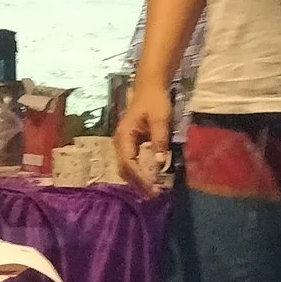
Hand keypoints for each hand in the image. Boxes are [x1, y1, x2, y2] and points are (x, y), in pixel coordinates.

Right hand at [113, 84, 175, 198]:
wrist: (150, 86)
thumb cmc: (155, 101)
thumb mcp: (160, 120)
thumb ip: (159, 141)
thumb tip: (160, 163)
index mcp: (124, 136)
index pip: (128, 163)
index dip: (140, 177)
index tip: (153, 188)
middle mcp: (120, 142)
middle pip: (124, 169)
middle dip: (138, 183)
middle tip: (154, 195)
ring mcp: (123, 143)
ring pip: (126, 167)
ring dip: (138, 179)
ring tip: (152, 190)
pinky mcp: (129, 143)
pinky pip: (131, 162)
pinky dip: (139, 172)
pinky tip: (150, 177)